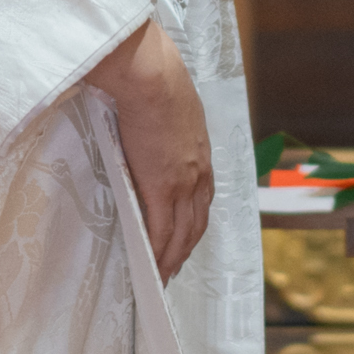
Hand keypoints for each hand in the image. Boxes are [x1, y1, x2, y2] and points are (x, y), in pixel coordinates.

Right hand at [81, 21, 211, 279]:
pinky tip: (152, 266)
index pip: (203, 200)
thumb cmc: (156, 81)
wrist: (151, 78)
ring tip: (162, 276)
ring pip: (182, 233)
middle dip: (186, 248)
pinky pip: (161, 230)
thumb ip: (168, 126)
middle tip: (173, 267)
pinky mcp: (162, 187)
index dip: (195, 223)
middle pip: (196, 223)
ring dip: (173, 257)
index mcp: (201, 154)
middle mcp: (199, 173)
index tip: (186, 238)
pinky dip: (158, 252)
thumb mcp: (173, 107)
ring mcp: (182, 183)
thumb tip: (153, 126)